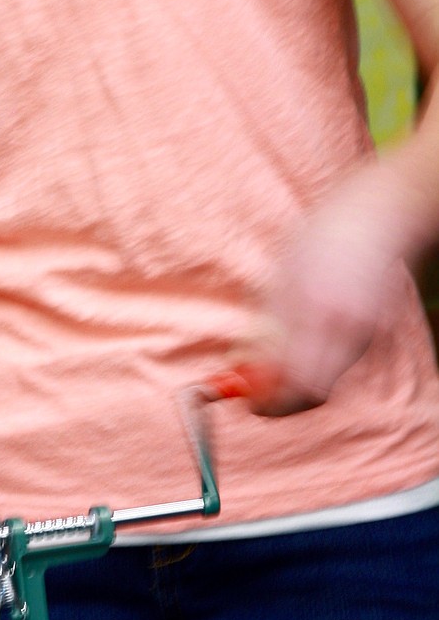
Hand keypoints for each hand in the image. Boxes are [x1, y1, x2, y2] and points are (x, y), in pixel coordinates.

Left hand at [239, 157, 420, 414]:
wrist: (376, 217)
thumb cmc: (320, 238)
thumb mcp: (281, 277)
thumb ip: (266, 324)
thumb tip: (243, 365)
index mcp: (318, 312)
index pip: (294, 384)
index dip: (268, 402)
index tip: (248, 401)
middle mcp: (347, 330)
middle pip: (313, 393)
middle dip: (282, 398)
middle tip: (258, 391)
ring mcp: (366, 333)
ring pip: (327, 378)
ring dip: (299, 376)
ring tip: (279, 352)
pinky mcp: (376, 332)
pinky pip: (341, 360)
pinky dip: (319, 359)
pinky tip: (309, 333)